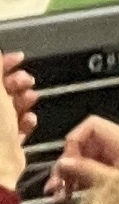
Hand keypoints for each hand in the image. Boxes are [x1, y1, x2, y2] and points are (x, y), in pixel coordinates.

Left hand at [0, 53, 29, 194]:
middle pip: (0, 91)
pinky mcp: (2, 145)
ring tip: (30, 99)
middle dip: (15, 82)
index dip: (4, 64)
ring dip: (22, 100)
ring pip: (8, 107)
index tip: (16, 58)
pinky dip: (24, 122)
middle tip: (25, 80)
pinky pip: (15, 127)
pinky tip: (29, 120)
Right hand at [46, 113, 118, 196]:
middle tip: (53, 189)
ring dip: (69, 176)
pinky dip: (79, 183)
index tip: (66, 166)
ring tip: (57, 197)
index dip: (74, 143)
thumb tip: (62, 162)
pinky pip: (92, 171)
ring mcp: (118, 159)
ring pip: (85, 159)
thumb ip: (88, 171)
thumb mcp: (114, 184)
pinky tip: (66, 198)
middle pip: (85, 144)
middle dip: (66, 164)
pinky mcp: (117, 173)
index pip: (91, 126)